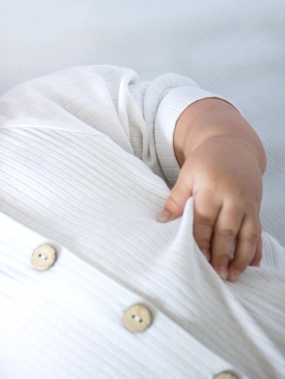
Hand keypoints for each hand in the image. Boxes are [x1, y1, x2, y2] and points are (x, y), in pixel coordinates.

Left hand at [159, 136, 263, 280]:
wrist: (233, 146)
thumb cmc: (206, 161)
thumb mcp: (187, 175)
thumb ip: (176, 199)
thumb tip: (163, 221)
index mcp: (212, 190)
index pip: (204, 221)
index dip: (200, 241)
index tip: (195, 259)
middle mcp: (233, 198)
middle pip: (226, 231)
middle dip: (220, 254)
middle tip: (215, 274)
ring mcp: (247, 204)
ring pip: (247, 235)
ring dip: (240, 257)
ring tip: (232, 275)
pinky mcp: (256, 208)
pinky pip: (258, 232)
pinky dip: (256, 249)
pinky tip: (252, 265)